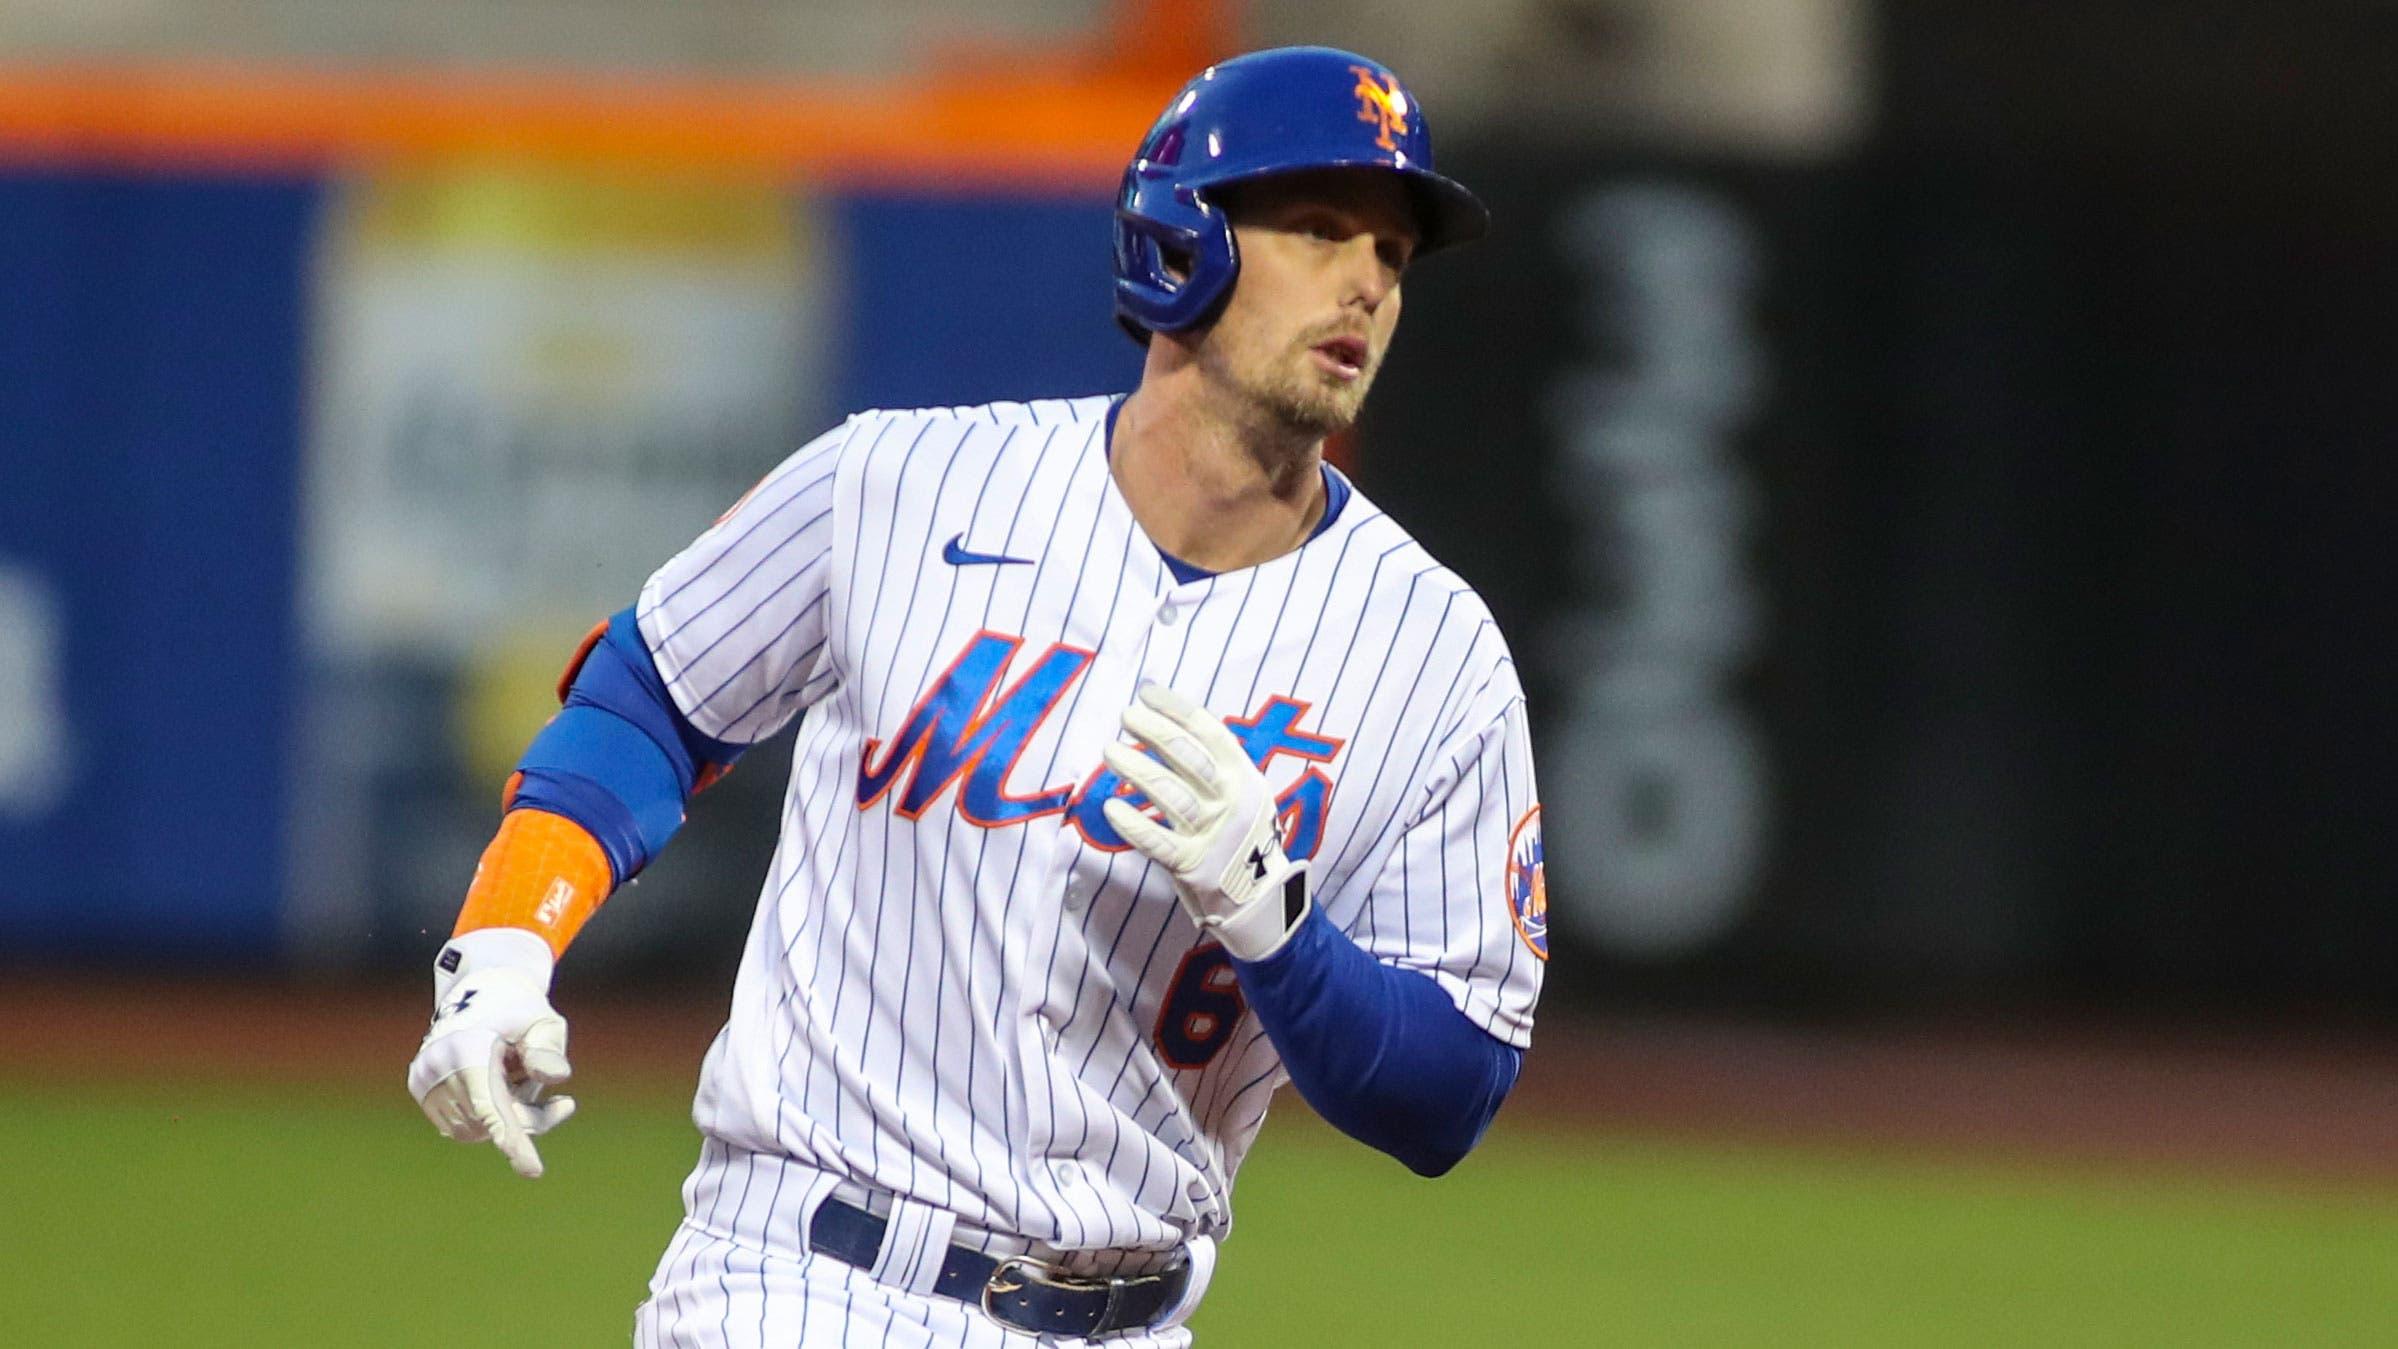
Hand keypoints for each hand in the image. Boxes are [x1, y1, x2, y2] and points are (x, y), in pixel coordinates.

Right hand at [405, 928, 576, 1177]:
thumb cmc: (521, 1010)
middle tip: (562, 1105)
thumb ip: (549, 1049)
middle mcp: (437, 1066)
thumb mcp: (545, 1023)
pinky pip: (462, 1125)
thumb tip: (555, 1077)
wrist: (478, 991)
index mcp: (467, 1048)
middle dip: (527, 1119)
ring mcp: (423, 1079)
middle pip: (491, 1122)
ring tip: (520, 1081)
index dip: (514, 1140)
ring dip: (506, 1117)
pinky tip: (499, 1085)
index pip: (492, 1107)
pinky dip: (487, 1117)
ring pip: (476, 1129)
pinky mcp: (419, 1088)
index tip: (534, 1171)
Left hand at [1102, 683, 1309, 960]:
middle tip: (1126, 716)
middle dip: (1154, 731)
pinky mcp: (1192, 864)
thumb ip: (1214, 764)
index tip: (1147, 693)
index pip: (1209, 732)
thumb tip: (1168, 721)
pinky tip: (1111, 808)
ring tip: (1110, 751)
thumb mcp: (1243, 792)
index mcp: (1244, 776)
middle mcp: (1230, 800)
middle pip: (1187, 757)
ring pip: (1170, 794)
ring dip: (1136, 769)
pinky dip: (1133, 824)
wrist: (1260, 897)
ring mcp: (1211, 832)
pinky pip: (1157, 841)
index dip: (1177, 709)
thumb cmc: (1240, 834)